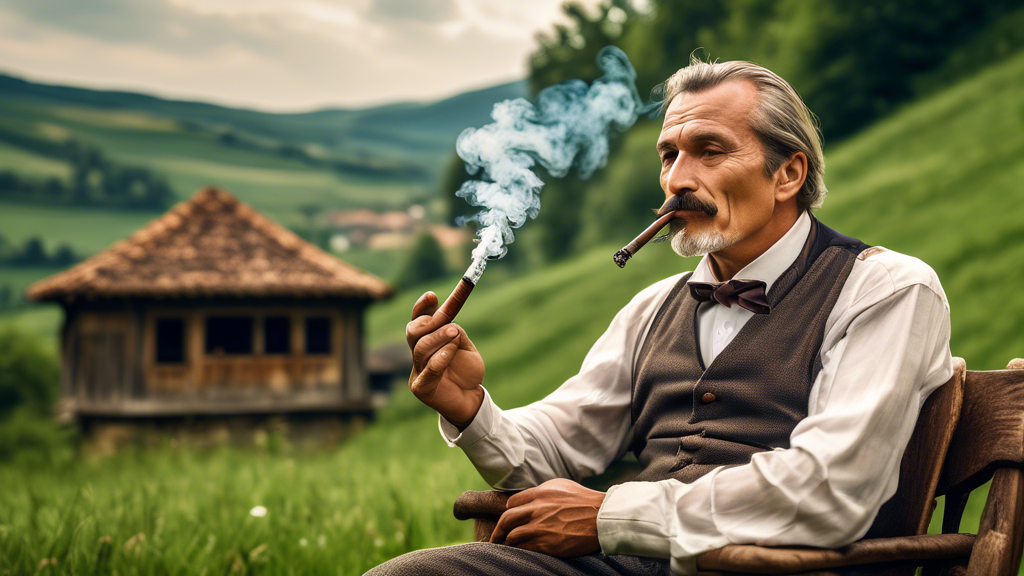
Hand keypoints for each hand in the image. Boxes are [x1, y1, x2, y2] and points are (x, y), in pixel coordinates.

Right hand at [406, 291, 485, 425]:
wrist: (470, 401)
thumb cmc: (467, 373)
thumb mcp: (466, 347)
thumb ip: (456, 334)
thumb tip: (450, 324)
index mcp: (427, 341)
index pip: (418, 319)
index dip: (422, 307)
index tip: (432, 295)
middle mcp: (418, 354)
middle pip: (413, 331)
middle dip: (429, 323)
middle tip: (449, 321)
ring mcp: (417, 371)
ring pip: (420, 348)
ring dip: (439, 338)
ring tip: (455, 334)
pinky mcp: (421, 388)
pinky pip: (428, 369)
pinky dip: (440, 357)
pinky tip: (450, 351)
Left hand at [490, 478, 604, 556]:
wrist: (602, 517)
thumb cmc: (585, 500)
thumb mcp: (562, 486)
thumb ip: (543, 490)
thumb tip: (529, 496)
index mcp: (539, 493)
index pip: (512, 503)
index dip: (508, 512)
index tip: (507, 519)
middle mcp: (537, 509)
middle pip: (506, 519)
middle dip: (498, 529)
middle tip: (495, 536)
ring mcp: (540, 527)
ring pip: (512, 536)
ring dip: (507, 542)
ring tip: (506, 546)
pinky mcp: (547, 544)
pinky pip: (524, 548)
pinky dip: (519, 550)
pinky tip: (519, 552)